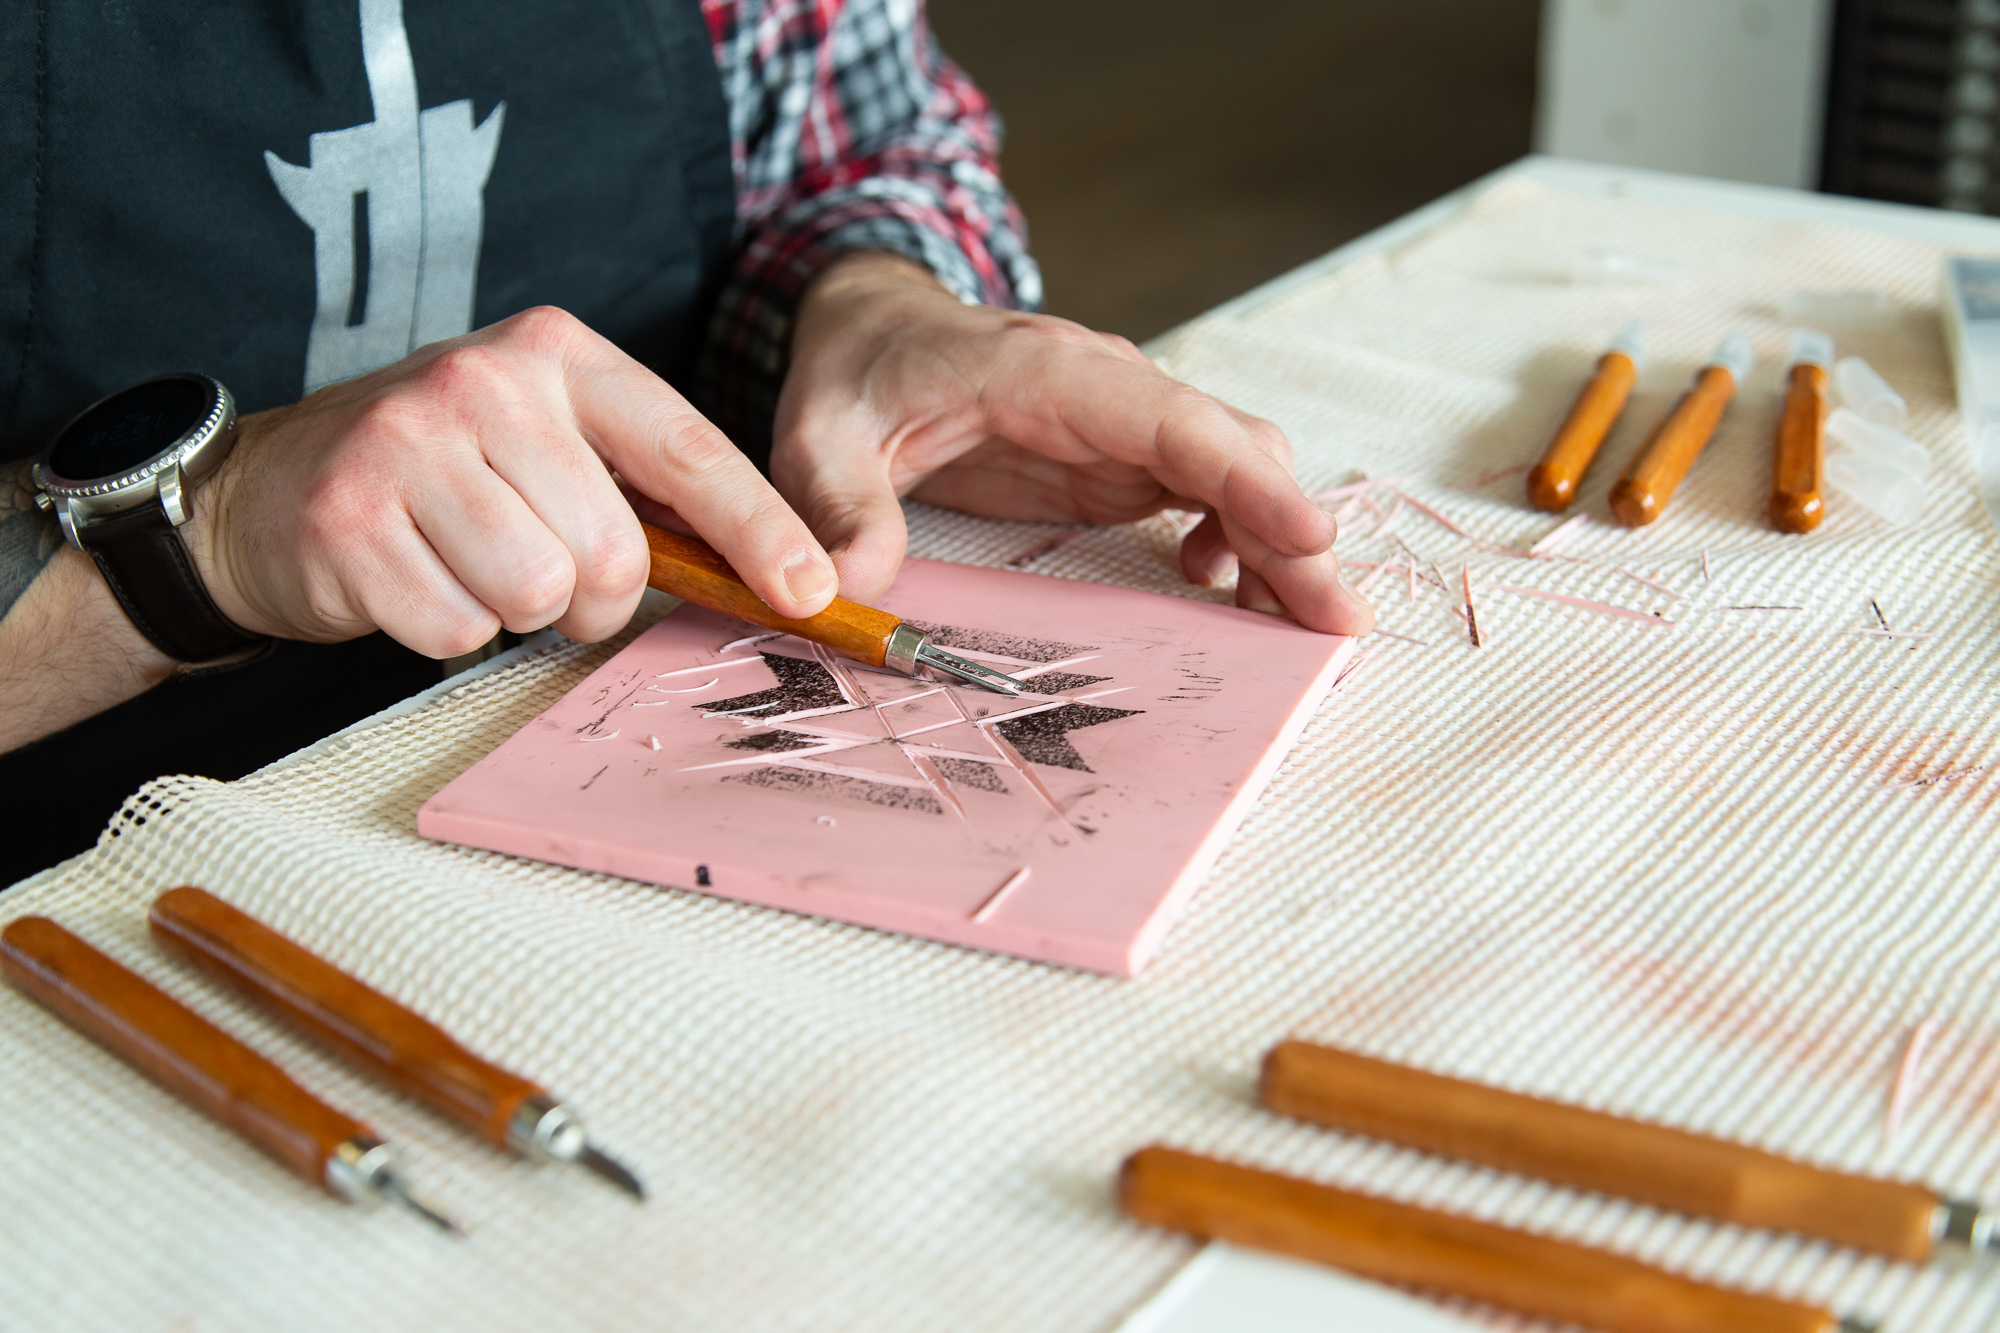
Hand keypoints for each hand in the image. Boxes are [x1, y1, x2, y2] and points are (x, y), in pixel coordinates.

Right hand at [187, 307, 839, 657]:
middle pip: (614, 552)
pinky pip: (458, 629)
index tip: (812, 592)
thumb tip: (774, 576)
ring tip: (470, 570)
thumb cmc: (441, 475)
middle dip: (594, 599)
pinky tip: (413, 579)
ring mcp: (410, 443)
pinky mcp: (350, 517)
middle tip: (542, 576)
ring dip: (516, 613)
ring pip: (537, 595)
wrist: (265, 484)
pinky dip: (446, 629)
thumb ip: (643, 493)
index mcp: (557, 354)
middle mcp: (487, 383)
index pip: (686, 448)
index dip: (758, 529)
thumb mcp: (545, 443)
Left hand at [770, 252, 1373, 634]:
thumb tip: (844, 585)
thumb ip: (837, 505)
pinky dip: (1236, 539)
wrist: (873, 330)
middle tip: (1333, 621)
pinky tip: (1214, 586)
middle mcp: (1110, 391)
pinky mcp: (1123, 460)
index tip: (1309, 535)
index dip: (1245, 477)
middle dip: (1292, 531)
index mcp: (1049, 373)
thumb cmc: (857, 376)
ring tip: (1306, 626)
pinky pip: (1208, 493)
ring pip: (1237, 472)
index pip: (1170, 419)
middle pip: (1232, 450)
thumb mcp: (820, 436)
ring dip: (1280, 544)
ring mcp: (1125, 426)